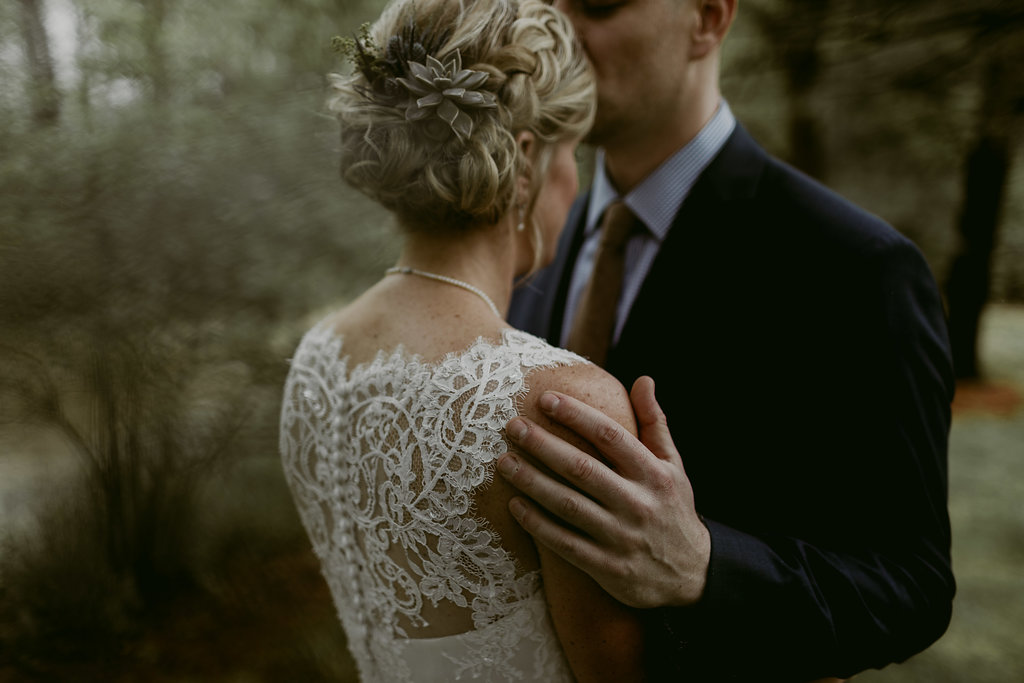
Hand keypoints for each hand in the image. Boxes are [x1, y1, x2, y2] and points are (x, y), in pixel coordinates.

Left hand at [497, 376, 709, 607]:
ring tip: (503, 462)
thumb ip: (655, 423)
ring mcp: (622, 537)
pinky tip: (515, 505)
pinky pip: (565, 544)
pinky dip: (538, 525)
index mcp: (654, 473)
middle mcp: (638, 503)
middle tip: (513, 426)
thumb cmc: (673, 510)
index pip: (611, 436)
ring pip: (568, 505)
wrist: (692, 575)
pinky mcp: (608, 568)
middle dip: (543, 445)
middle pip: (582, 468)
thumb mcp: (674, 466)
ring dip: (532, 482)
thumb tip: (643, 380)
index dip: (577, 415)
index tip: (546, 398)